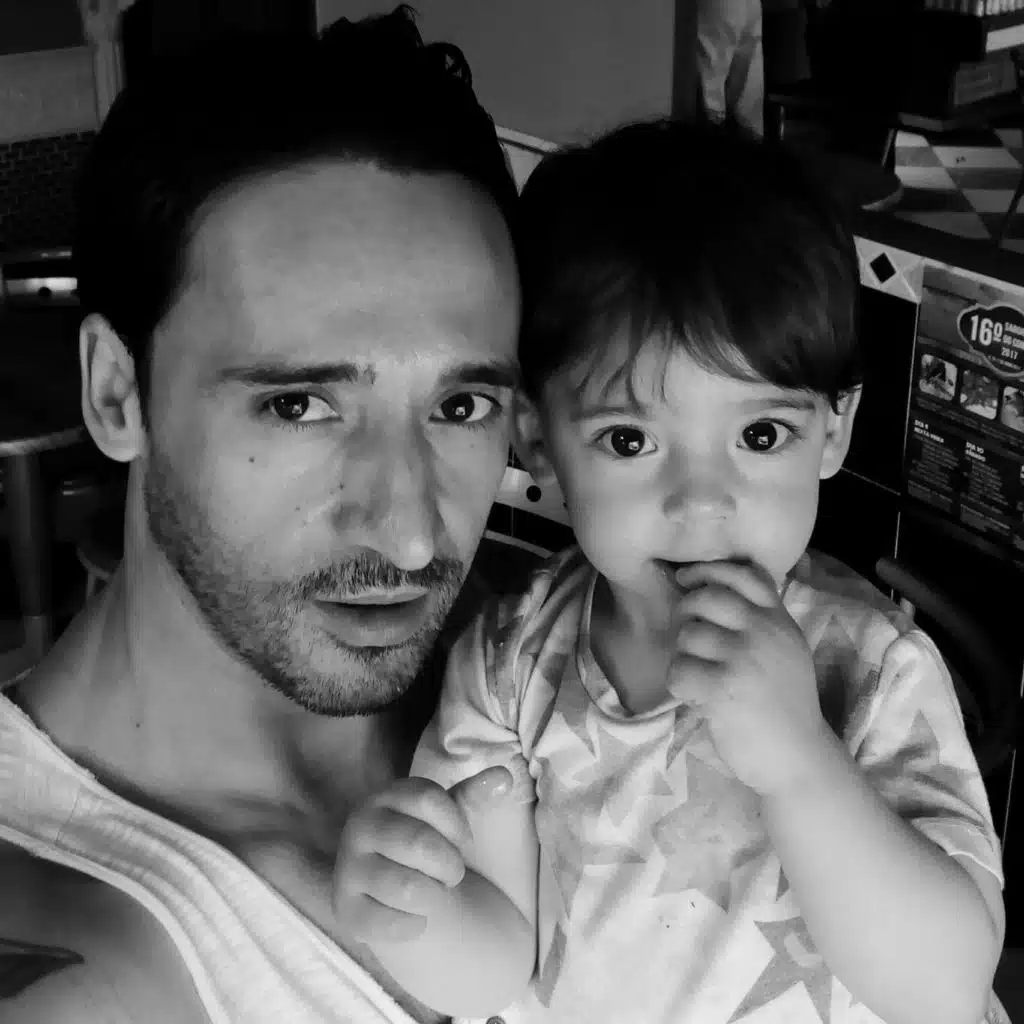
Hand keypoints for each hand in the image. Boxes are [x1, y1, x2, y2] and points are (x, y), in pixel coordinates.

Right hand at [333, 765, 512, 945]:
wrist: (392, 889)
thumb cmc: (428, 842)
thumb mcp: (449, 816)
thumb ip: (474, 796)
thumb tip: (503, 776)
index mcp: (385, 796)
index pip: (428, 798)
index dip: (456, 824)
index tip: (461, 840)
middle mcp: (360, 826)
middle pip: (418, 842)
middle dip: (449, 864)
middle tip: (450, 872)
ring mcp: (348, 868)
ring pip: (408, 888)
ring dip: (434, 896)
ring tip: (431, 891)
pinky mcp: (346, 910)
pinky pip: (392, 924)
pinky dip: (416, 925)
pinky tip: (416, 917)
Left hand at [669, 561, 831, 796]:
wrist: (797, 759)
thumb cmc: (783, 706)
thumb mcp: (785, 651)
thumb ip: (760, 619)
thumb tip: (712, 585)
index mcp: (779, 621)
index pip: (744, 575)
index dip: (708, 570)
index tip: (686, 579)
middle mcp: (764, 633)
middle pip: (706, 598)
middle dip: (685, 613)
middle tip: (689, 639)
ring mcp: (744, 659)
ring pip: (687, 635)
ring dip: (683, 656)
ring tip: (700, 678)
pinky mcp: (723, 689)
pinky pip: (678, 671)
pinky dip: (679, 685)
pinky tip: (697, 699)